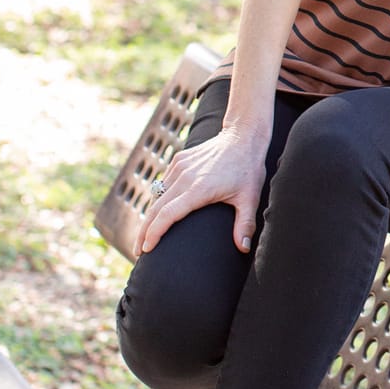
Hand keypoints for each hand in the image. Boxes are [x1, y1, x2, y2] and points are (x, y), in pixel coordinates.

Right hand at [137, 128, 266, 256]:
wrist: (243, 136)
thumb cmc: (248, 169)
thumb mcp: (250, 198)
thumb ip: (245, 225)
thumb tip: (243, 249)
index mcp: (199, 189)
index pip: (167, 215)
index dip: (154, 233)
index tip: (147, 249)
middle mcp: (184, 177)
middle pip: (155, 208)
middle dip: (144, 232)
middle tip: (139, 252)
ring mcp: (180, 167)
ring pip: (157, 195)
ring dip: (149, 216)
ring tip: (145, 236)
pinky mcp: (179, 160)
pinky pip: (163, 183)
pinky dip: (158, 199)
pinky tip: (158, 213)